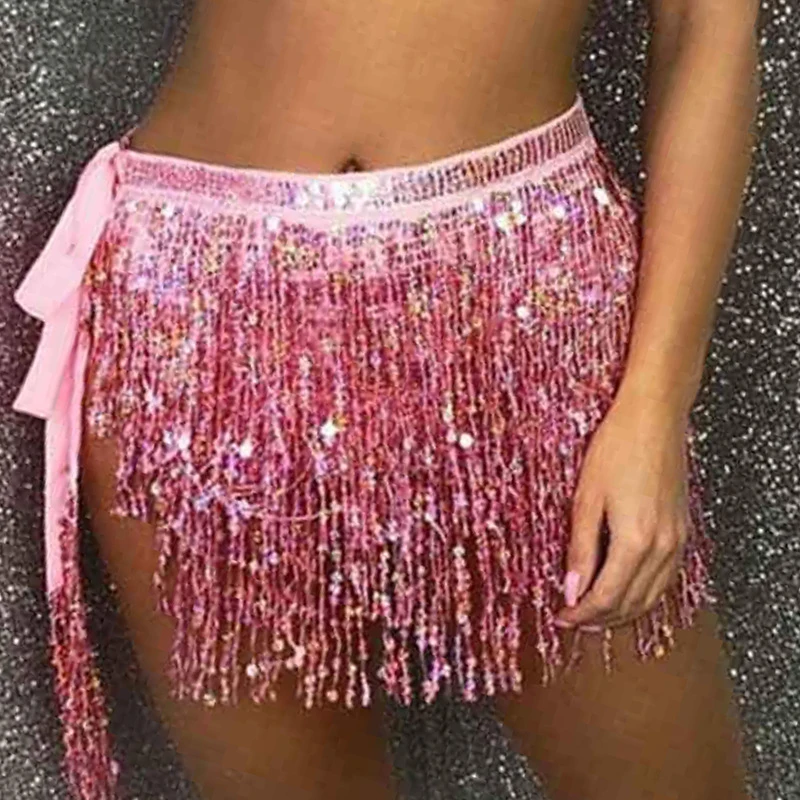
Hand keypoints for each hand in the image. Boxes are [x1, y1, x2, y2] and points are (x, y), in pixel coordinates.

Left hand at [555, 390, 691, 630]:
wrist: (654, 417)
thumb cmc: (617, 448)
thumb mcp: (587, 498)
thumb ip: (581, 549)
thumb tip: (571, 589)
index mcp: (636, 541)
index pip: (606, 597)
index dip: (581, 613)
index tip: (561, 616)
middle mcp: (663, 548)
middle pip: (632, 603)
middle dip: (601, 619)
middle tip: (574, 621)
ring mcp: (678, 540)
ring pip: (653, 596)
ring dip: (624, 611)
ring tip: (596, 614)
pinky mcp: (682, 531)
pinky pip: (666, 578)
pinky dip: (645, 594)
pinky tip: (626, 591)